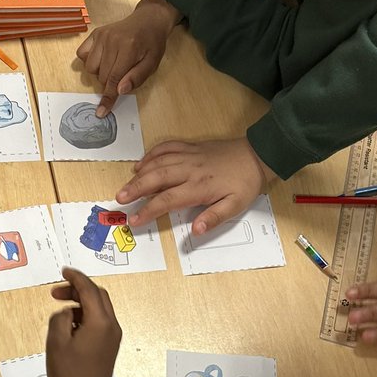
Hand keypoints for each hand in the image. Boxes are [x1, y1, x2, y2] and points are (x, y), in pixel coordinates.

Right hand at [46, 267, 121, 376]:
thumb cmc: (69, 376)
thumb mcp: (56, 342)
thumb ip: (61, 318)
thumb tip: (68, 311)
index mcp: (100, 322)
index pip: (89, 290)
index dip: (75, 278)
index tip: (63, 272)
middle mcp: (111, 326)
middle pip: (98, 296)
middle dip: (78, 289)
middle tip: (56, 293)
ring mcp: (113, 337)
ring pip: (99, 309)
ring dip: (81, 303)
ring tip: (60, 311)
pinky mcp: (109, 346)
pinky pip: (100, 322)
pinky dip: (86, 316)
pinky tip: (70, 326)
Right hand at [76, 0, 177, 116]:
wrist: (148, 20)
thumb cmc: (152, 44)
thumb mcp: (152, 63)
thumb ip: (137, 77)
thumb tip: (119, 90)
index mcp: (128, 48)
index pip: (114, 79)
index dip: (108, 97)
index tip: (101, 112)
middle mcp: (112, 40)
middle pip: (101, 76)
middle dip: (109, 83)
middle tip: (122, 74)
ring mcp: (102, 35)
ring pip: (90, 68)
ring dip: (99, 73)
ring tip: (112, 66)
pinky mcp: (95, 33)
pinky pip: (82, 54)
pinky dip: (88, 61)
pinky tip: (101, 59)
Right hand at [116, 137, 274, 231]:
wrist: (257, 155)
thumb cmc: (245, 183)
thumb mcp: (235, 206)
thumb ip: (214, 218)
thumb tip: (195, 230)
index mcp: (199, 186)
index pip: (167, 199)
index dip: (148, 210)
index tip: (134, 220)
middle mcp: (190, 169)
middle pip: (156, 177)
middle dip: (136, 188)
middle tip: (119, 198)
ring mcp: (189, 155)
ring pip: (159, 161)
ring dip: (140, 172)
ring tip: (126, 184)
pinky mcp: (192, 146)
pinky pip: (167, 146)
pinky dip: (152, 153)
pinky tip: (142, 162)